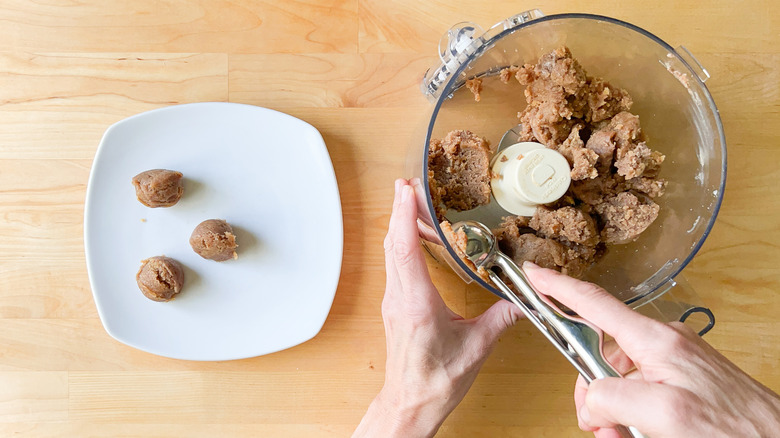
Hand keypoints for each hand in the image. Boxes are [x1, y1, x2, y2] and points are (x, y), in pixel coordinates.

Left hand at [353, 179, 522, 437]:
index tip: (406, 190)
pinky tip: (411, 235)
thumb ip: (502, 319)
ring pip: (390, 251)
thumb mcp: (476, 348)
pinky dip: (400, 241)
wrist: (410, 403)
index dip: (404, 216)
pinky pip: (394, 263)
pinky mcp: (395, 304)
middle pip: (393, 243)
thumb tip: (526, 299)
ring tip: (408, 200)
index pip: (405, 249)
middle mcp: (399, 297)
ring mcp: (393, 300)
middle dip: (399, 209)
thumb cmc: (435, 382)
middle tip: (408, 183)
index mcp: (416, 303)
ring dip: (398, 223)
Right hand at [523, 263, 779, 437]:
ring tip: (626, 436)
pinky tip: (639, 434)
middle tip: (602, 426)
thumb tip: (591, 395)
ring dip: (611, 411)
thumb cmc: (734, 429)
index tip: (534, 274)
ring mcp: (672, 362)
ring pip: (616, 380)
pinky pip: (637, 392)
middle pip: (599, 356)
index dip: (558, 287)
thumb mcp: (663, 415)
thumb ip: (613, 396)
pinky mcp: (680, 380)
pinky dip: (630, 415)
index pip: (594, 304)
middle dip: (591, 393)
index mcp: (655, 340)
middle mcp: (662, 344)